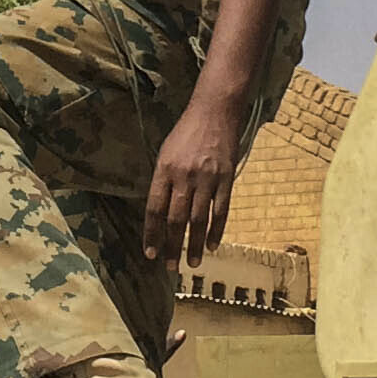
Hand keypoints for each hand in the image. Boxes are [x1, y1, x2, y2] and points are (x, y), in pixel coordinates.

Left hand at [142, 97, 240, 265]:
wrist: (215, 111)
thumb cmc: (186, 132)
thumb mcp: (165, 152)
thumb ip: (162, 181)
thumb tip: (158, 212)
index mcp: (164, 170)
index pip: (154, 209)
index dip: (151, 234)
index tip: (150, 253)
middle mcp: (184, 176)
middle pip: (175, 219)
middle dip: (171, 246)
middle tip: (169, 266)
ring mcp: (207, 178)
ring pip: (198, 220)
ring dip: (193, 245)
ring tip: (191, 263)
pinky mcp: (226, 178)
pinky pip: (221, 211)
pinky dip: (216, 230)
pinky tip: (211, 245)